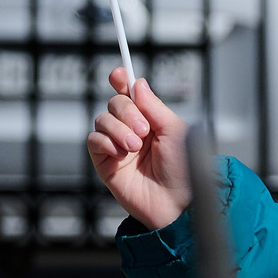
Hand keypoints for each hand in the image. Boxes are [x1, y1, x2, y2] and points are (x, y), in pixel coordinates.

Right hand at [87, 67, 192, 230]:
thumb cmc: (183, 170)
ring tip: (135, 146)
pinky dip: (104, 141)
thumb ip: (154, 106)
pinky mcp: (106, 164)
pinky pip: (94, 140)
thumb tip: (137, 83)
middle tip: (143, 130)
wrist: (177, 203)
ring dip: (118, 128)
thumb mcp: (175, 131)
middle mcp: (133, 131)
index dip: (122, 81)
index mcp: (151, 121)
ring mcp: (118, 147)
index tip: (119, 74)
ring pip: (102, 120)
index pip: (131, 95)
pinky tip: (120, 153)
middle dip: (126, 111)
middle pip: (114, 103)